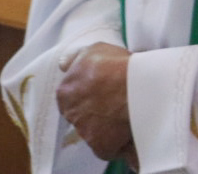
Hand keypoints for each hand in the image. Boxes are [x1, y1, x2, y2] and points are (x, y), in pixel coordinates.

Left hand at [56, 43, 132, 160]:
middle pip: (81, 111)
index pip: (72, 92)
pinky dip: (115, 136)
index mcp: (64, 92)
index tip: (103, 82)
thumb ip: (75, 58)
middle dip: (94, 105)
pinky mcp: (100, 147)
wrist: (133, 89)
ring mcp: (85, 132)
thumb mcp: (93, 50)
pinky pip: (107, 143)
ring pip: (94, 127)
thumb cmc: (113, 66)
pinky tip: (128, 123)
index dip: (88, 86)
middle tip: (114, 95)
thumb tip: (64, 64)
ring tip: (125, 107)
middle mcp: (70, 114)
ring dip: (105, 119)